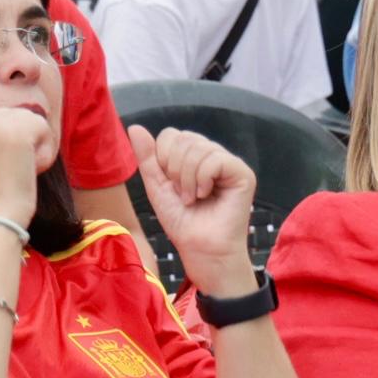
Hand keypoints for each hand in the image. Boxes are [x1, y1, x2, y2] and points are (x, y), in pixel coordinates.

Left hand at [133, 126, 257, 292]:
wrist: (201, 251)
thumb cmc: (183, 224)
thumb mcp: (158, 187)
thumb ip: (148, 158)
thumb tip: (134, 127)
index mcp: (194, 158)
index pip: (172, 135)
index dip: (163, 158)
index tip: (170, 186)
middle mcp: (213, 156)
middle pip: (184, 138)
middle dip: (174, 170)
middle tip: (183, 196)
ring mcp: (229, 164)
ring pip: (198, 148)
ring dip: (187, 179)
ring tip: (193, 199)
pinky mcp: (243, 174)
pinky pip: (215, 159)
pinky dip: (203, 179)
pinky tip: (206, 195)